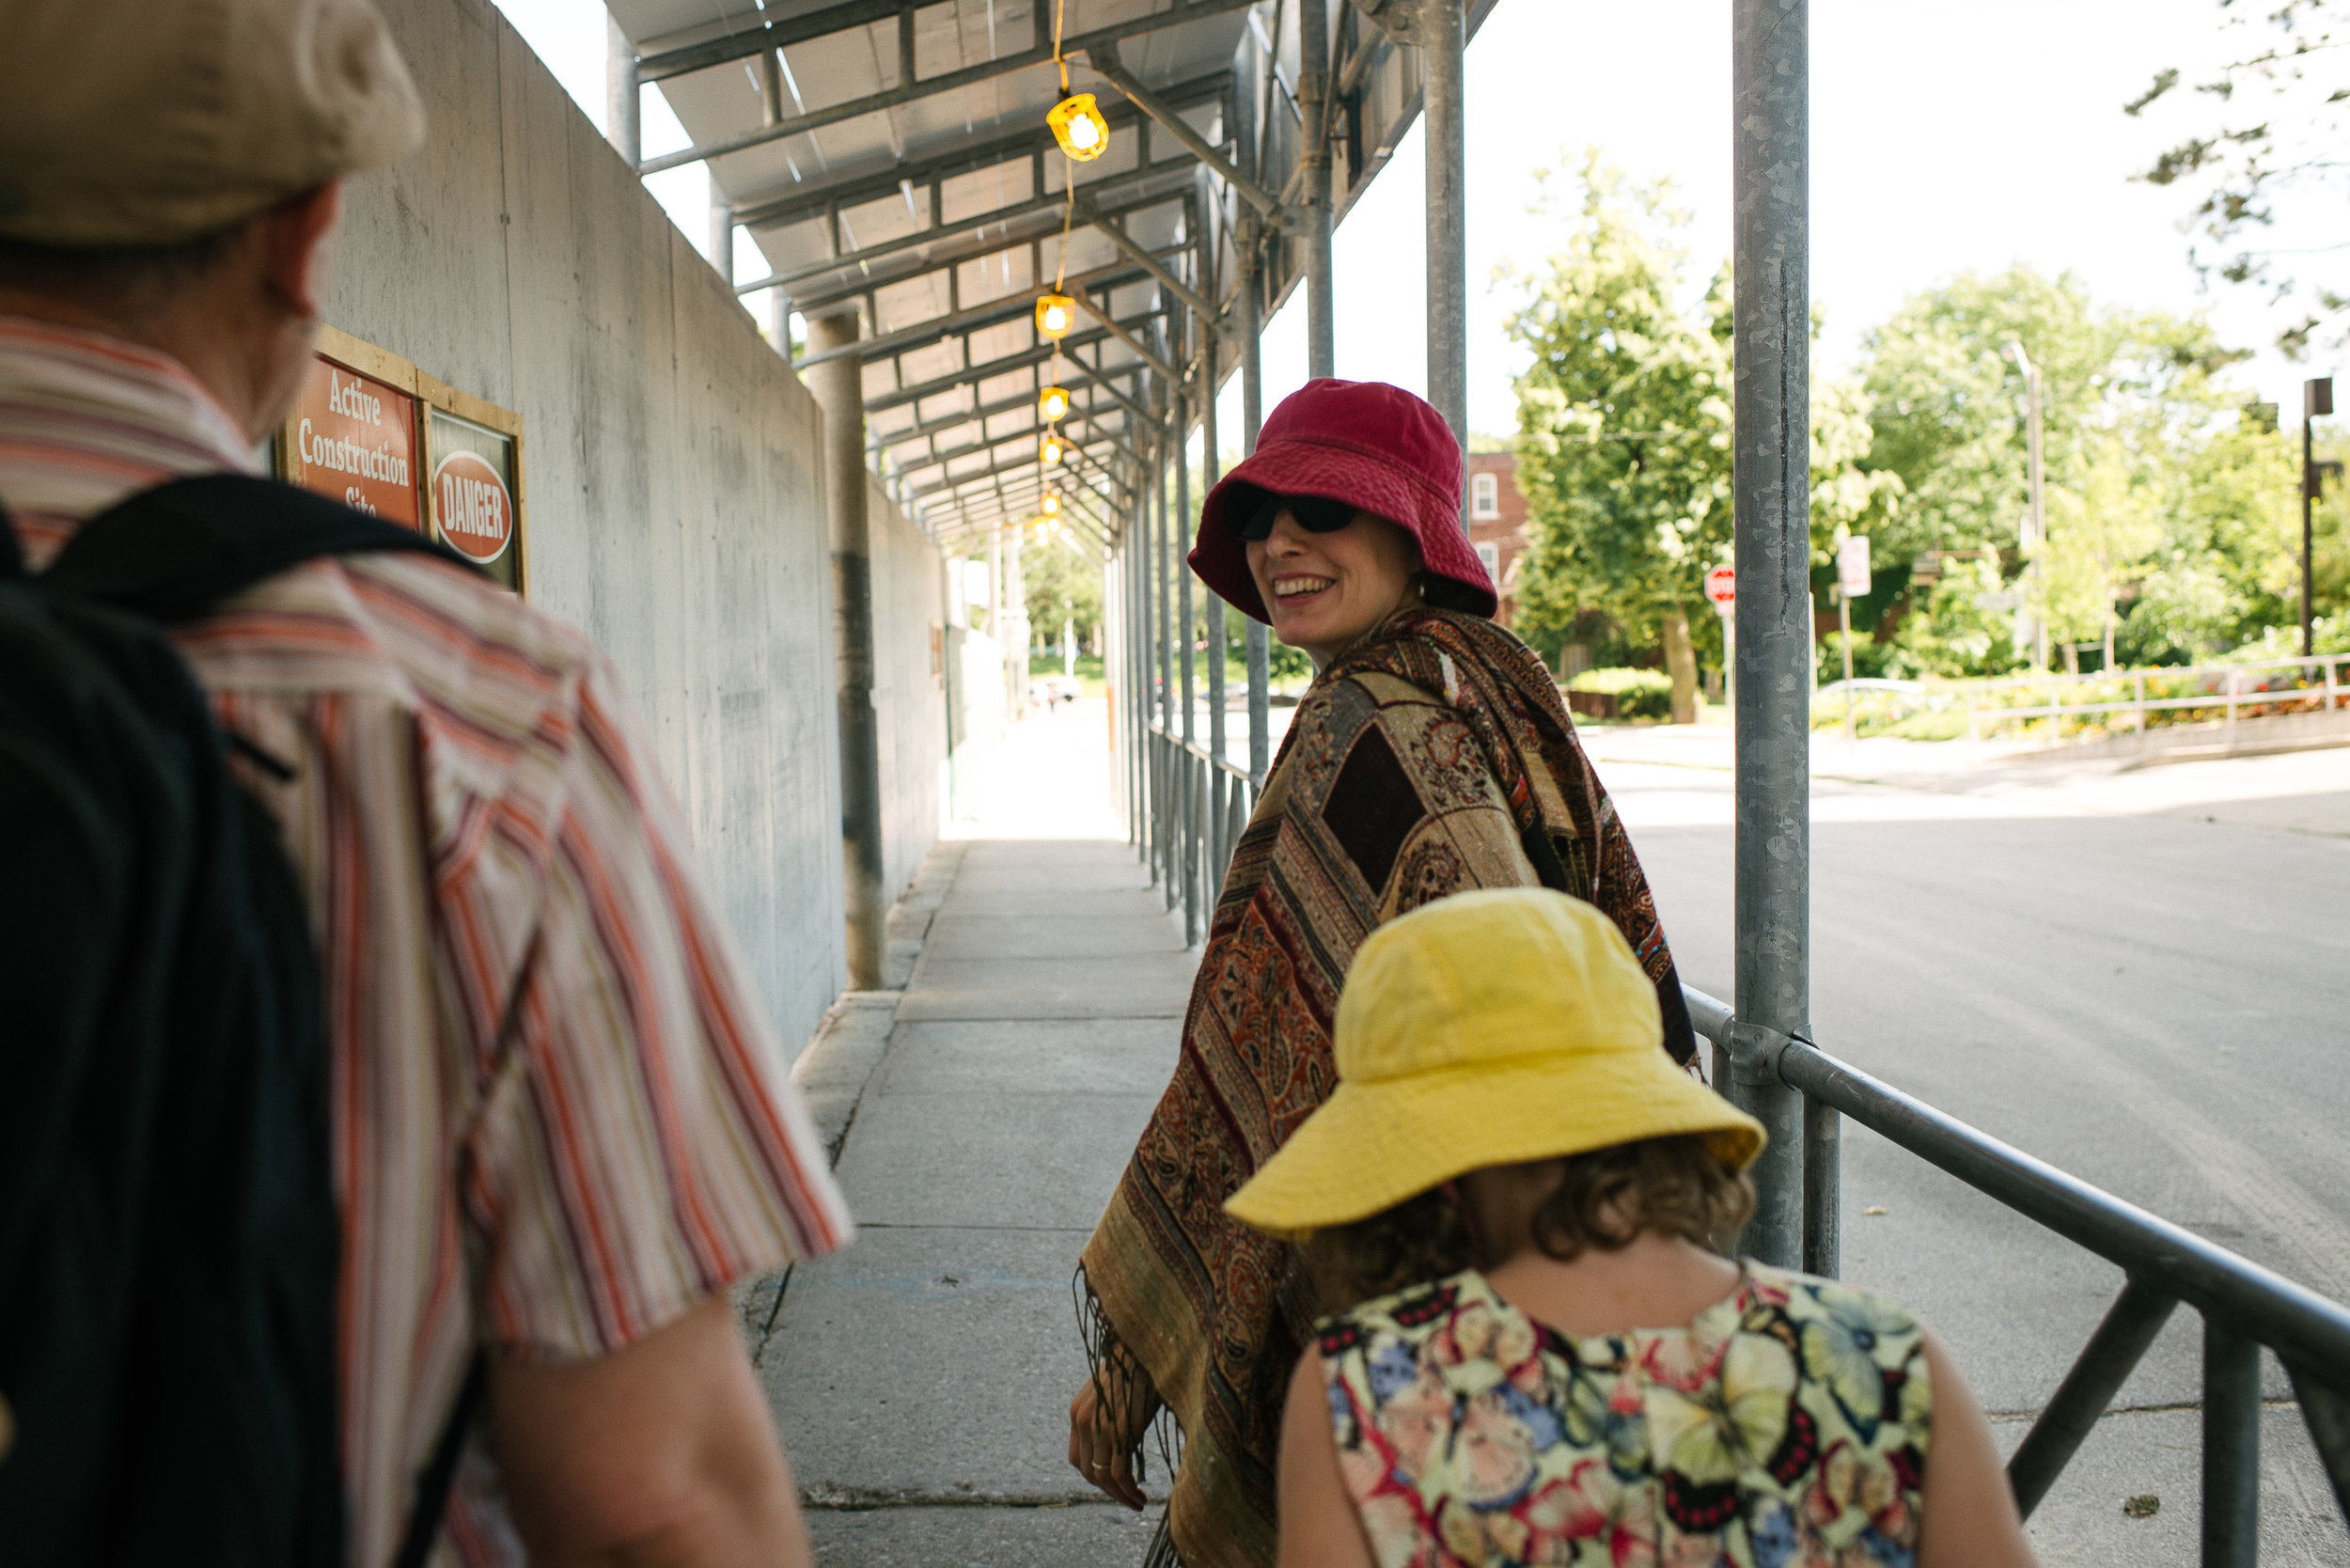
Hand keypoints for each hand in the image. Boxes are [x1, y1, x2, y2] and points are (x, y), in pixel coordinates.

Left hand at [1066, 1375, 1158, 1509]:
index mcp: (1077, 1412)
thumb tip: (1122, 1443)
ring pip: (1102, 1477)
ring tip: (1138, 1503)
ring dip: (1120, 1496)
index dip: (1095, 1477)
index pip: (1078, 1458)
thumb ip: (1110, 1417)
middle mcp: (1082, 1421)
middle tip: (1129, 1500)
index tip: (1115, 1486)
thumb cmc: (1137, 1367)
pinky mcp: (1118, 1430)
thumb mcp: (1115, 1394)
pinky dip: (1128, 1491)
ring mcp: (1099, 1426)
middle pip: (1088, 1472)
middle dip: (1107, 1491)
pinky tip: (1142, 1496)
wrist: (1145, 1345)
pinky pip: (1119, 1474)